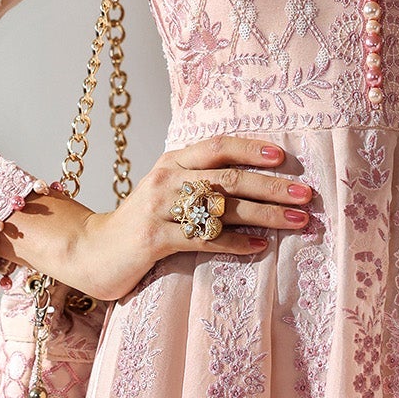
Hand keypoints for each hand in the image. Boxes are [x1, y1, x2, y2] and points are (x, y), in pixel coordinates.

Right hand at [56, 136, 313, 300]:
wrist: (92, 251)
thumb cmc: (141, 222)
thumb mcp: (167, 191)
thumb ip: (200, 182)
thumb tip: (255, 182)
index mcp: (173, 162)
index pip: (217, 146)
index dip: (251, 148)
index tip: (283, 157)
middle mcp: (166, 179)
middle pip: (228, 178)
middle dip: (272, 186)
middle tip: (306, 194)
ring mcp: (160, 209)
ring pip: (222, 209)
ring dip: (266, 215)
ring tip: (297, 222)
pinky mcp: (155, 239)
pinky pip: (204, 239)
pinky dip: (236, 243)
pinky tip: (261, 247)